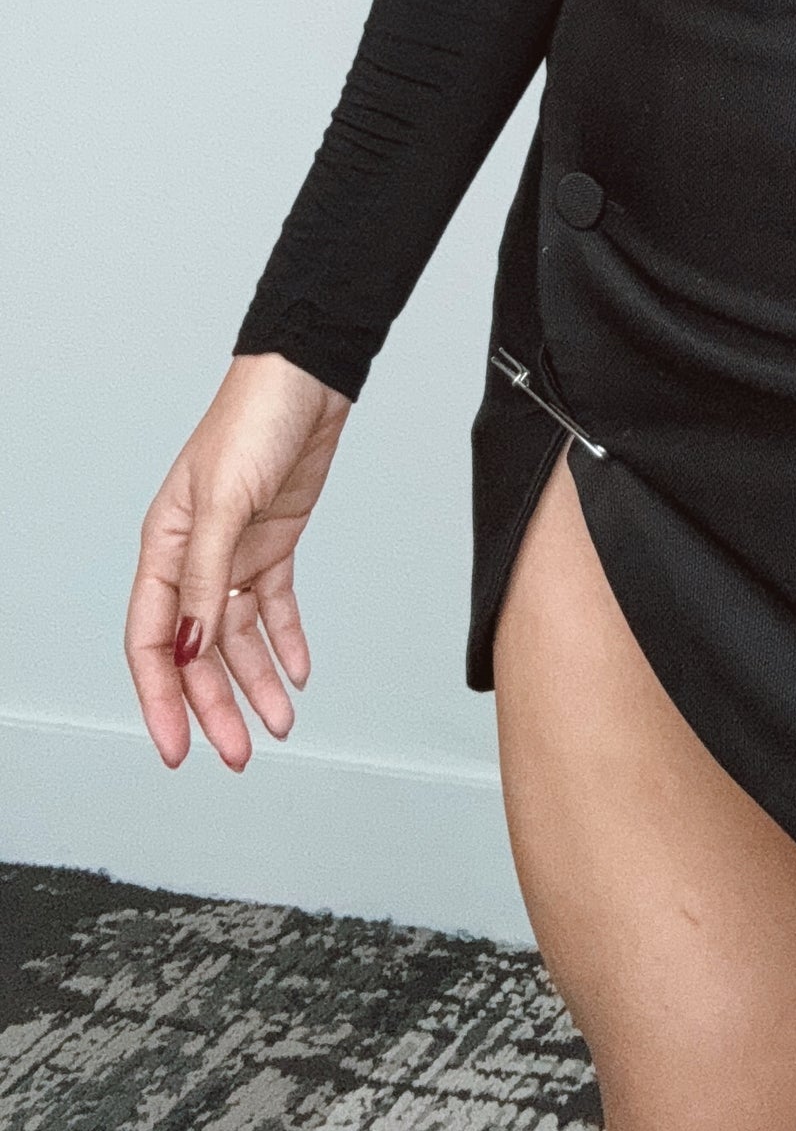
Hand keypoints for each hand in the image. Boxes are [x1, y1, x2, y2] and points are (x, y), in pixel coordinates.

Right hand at [126, 352, 350, 771]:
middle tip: (237, 753)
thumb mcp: (225, 503)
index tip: (176, 746)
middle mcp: (195, 557)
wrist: (309, 377)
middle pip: (198, 651)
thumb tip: (192, 648)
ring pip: (237, 638)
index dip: (161, 698)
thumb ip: (207, 579)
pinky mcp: (274, 543)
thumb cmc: (254, 419)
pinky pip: (273, 606)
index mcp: (165, 548)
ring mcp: (235, 552)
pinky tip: (298, 671)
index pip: (152, 642)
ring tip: (278, 724)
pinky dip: (286, 641)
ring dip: (256, 682)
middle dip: (216, 706)